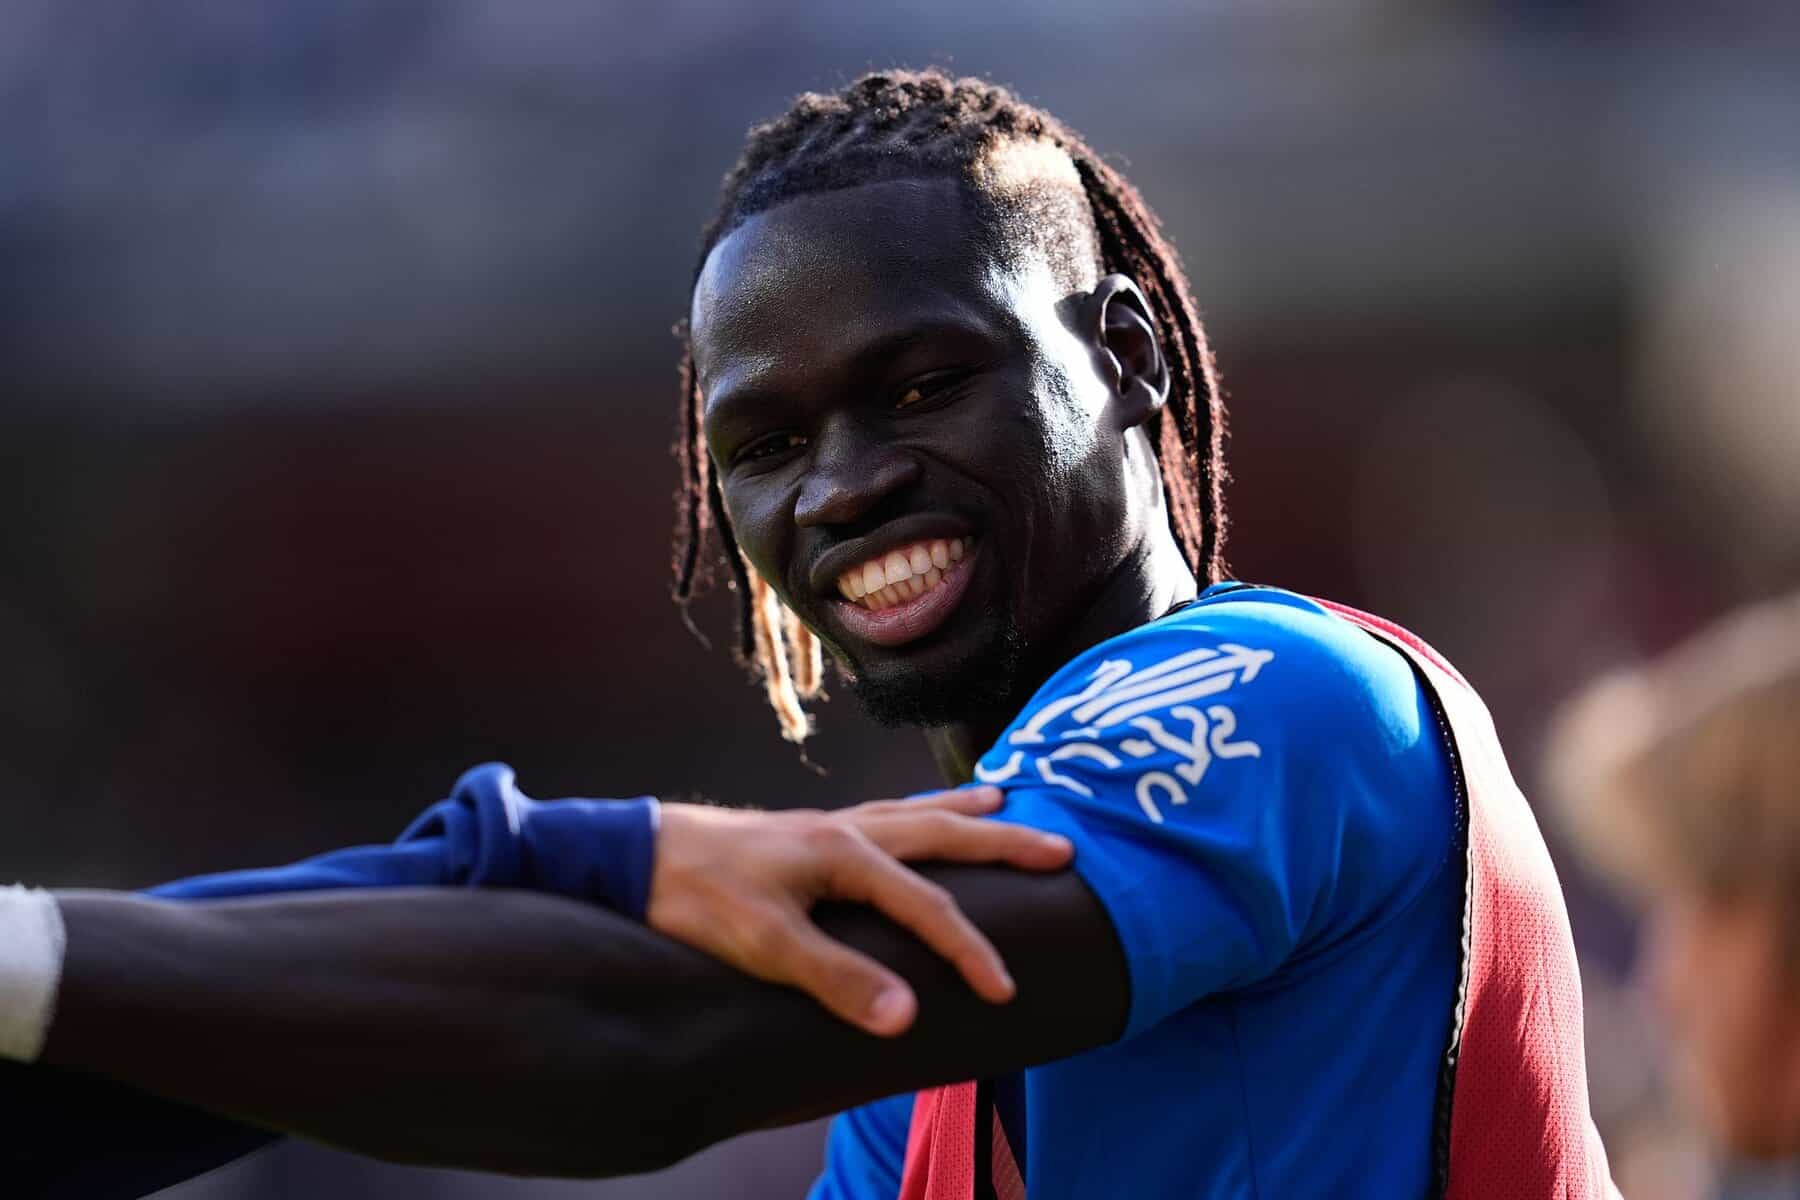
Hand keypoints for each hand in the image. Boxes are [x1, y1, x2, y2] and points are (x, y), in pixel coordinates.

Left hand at [649, 786, 1070, 1035]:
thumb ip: (838, 978)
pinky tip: (914, 816)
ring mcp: (826, 825)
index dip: (971, 951)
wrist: (637, 854)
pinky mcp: (805, 832)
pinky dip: (915, 810)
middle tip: (1062, 848)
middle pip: (942, 834)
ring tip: (1003, 803)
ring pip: (912, 813)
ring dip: (961, 813)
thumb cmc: (698, 898)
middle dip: (1003, 843)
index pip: (929, 907)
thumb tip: (908, 1018)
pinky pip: (881, 814)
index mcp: (844, 854)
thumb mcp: (765, 945)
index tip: (1004, 990)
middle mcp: (845, 830)